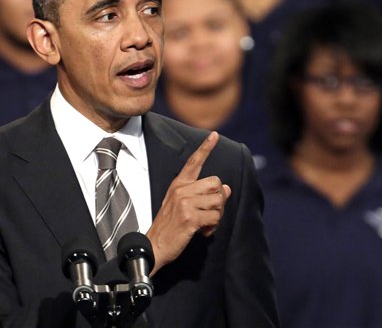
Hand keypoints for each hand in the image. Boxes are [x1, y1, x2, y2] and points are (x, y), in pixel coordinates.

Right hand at [146, 131, 231, 274]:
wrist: (154, 246)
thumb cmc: (170, 226)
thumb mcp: (182, 205)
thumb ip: (203, 195)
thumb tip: (227, 188)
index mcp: (178, 185)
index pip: (194, 162)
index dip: (205, 148)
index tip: (214, 135)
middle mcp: (181, 190)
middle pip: (216, 183)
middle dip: (219, 200)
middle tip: (211, 213)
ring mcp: (185, 203)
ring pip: (218, 201)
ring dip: (217, 215)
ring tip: (205, 224)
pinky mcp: (190, 218)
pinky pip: (215, 217)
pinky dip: (213, 227)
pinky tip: (202, 232)